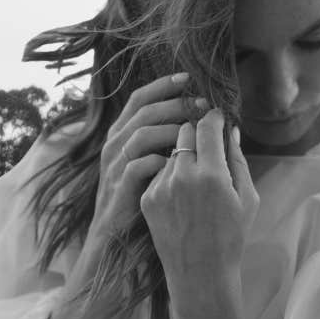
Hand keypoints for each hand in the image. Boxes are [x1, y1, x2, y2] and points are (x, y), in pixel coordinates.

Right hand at [63, 72, 204, 301]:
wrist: (116, 240)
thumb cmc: (143, 201)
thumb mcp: (155, 168)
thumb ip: (170, 144)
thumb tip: (203, 125)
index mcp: (124, 137)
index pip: (140, 100)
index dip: (162, 86)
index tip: (189, 78)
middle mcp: (116, 146)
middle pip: (143, 112)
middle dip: (174, 104)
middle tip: (202, 103)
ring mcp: (115, 167)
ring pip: (140, 135)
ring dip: (170, 129)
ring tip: (195, 131)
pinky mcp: (121, 189)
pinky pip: (139, 166)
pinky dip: (160, 160)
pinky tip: (179, 163)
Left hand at [141, 109, 258, 309]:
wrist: (200, 272)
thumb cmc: (232, 237)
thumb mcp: (248, 199)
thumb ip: (238, 161)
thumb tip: (231, 130)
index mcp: (213, 174)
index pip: (207, 126)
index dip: (213, 117)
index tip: (217, 116)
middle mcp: (183, 175)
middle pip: (184, 132)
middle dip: (196, 132)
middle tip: (206, 142)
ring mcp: (161, 186)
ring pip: (171, 152)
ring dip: (182, 155)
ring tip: (195, 179)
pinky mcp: (146, 197)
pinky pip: (159, 172)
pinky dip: (170, 175)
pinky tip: (182, 196)